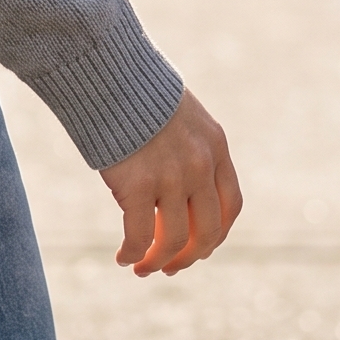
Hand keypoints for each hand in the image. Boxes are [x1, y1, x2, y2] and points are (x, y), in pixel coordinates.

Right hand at [99, 89, 240, 277]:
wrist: (108, 70)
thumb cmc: (135, 89)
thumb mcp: (179, 115)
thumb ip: (188, 148)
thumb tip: (180, 182)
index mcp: (215, 147)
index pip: (231, 206)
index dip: (218, 234)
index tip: (200, 247)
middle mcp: (200, 165)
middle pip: (208, 231)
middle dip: (190, 256)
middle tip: (171, 267)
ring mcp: (171, 177)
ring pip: (175, 240)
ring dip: (159, 262)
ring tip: (142, 269)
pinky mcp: (137, 185)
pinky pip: (140, 235)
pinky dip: (133, 253)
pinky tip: (123, 258)